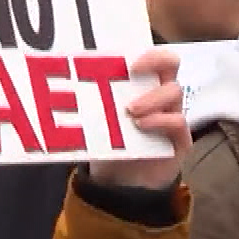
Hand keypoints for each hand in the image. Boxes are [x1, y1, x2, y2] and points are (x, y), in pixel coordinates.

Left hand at [87, 48, 188, 190]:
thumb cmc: (111, 147)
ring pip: (174, 92)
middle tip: (132, 71)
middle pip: (171, 65)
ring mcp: (173, 116)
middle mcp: (162, 96)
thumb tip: (58, 85)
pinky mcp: (180, 139)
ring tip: (131, 111)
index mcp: (144, 86)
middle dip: (154, 62)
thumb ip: (89, 105)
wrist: (124, 186)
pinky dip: (160, 120)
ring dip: (152, 97)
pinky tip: (141, 125)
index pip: (156, 57)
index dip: (148, 52)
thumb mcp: (98, 122)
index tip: (129, 60)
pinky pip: (178, 121)